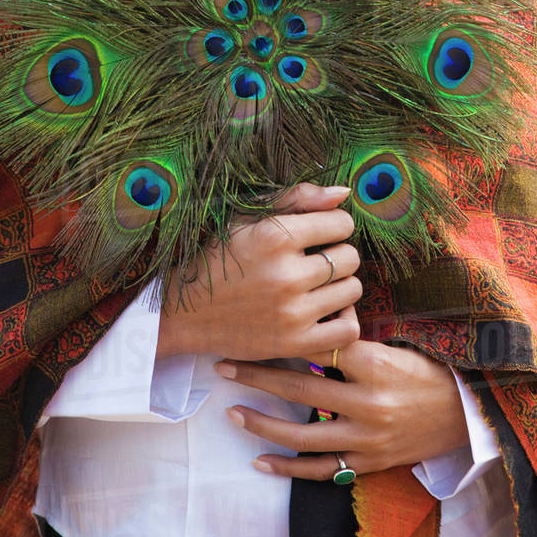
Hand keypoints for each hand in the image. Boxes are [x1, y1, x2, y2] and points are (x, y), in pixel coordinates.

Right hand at [157, 183, 362, 360]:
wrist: (184, 311)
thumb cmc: (218, 257)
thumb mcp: (248, 217)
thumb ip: (298, 198)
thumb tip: (345, 193)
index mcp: (275, 236)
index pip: (342, 224)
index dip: (334, 225)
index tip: (320, 232)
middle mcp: (286, 274)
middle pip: (350, 257)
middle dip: (338, 253)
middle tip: (316, 259)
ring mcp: (291, 313)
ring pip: (352, 289)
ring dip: (341, 284)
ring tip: (320, 283)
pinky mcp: (293, 344)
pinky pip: (347, 330)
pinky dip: (343, 318)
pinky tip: (326, 310)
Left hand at [214, 340, 469, 478]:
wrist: (465, 414)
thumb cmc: (426, 369)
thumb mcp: (394, 343)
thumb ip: (354, 335)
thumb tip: (317, 305)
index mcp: (374, 363)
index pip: (318, 346)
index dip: (283, 337)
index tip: (252, 327)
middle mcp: (368, 403)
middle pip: (301, 388)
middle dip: (258, 376)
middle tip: (223, 365)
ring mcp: (366, 437)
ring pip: (304, 435)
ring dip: (263, 423)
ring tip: (232, 412)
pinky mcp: (368, 463)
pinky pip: (321, 470)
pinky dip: (288, 468)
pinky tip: (260, 460)